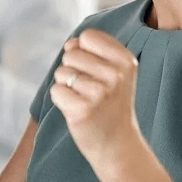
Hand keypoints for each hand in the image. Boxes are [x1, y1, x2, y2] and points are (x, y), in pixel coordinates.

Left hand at [49, 30, 144, 171]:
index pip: (88, 36)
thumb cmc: (111, 105)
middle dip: (72, 69)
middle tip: (89, 89)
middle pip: (71, 53)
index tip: (94, 69)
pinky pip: (56, 91)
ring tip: (84, 100)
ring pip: (61, 72)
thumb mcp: (113, 74)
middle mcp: (115, 74)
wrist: (118, 145)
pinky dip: (61, 100)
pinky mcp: (83, 109)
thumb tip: (70, 44)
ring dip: (66, 86)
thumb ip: (92, 53)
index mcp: (125, 61)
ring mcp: (100, 92)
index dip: (83, 50)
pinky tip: (77, 109)